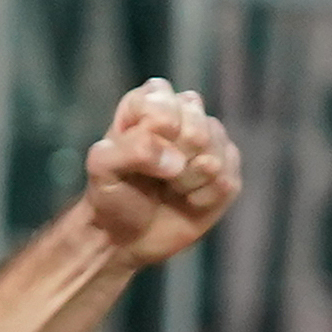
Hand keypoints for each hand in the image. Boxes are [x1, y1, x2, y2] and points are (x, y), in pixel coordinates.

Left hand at [78, 78, 240, 268]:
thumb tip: (178, 161)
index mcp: (148, 102)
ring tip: (169, 187)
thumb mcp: (102, 168)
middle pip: (195, 127)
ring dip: (185, 181)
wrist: (126, 235)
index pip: (162, 96)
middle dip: (171, 158)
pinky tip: (187, 200)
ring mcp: (212, 142)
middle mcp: (185, 114)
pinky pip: (225, 181)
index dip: (154, 128)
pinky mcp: (229, 171)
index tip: (135, 150)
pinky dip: (201, 198)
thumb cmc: (111, 194)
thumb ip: (132, 150)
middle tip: (154, 174)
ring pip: (213, 155)